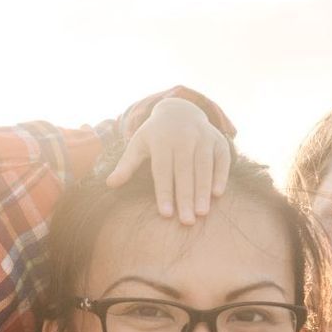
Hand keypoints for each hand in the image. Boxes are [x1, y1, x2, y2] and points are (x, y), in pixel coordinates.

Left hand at [106, 87, 232, 224]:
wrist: (180, 109)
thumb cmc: (155, 134)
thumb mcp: (138, 144)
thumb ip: (126, 165)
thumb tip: (109, 184)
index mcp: (161, 140)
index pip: (163, 170)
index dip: (164, 192)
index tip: (166, 214)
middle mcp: (184, 137)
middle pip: (185, 171)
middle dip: (186, 197)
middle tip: (187, 221)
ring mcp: (203, 137)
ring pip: (204, 167)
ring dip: (203, 190)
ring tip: (202, 213)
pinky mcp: (218, 140)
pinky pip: (222, 159)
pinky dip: (221, 175)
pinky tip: (218, 194)